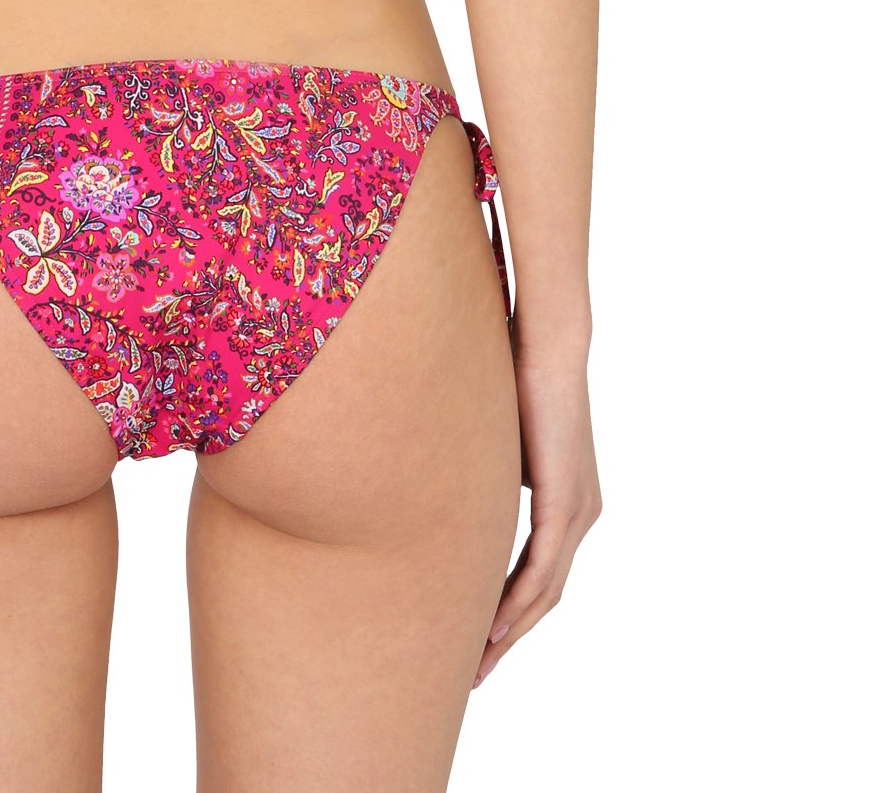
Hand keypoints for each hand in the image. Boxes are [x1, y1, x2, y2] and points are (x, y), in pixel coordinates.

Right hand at [475, 325, 600, 686]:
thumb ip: (475, 470)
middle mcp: (582, 513)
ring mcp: (579, 511)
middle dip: (507, 636)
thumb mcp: (490, 439)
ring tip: (477, 664)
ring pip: (545, 592)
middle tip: (474, 672)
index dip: (507, 608)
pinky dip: (518, 603)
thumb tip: (433, 481)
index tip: (474, 637)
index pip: (537, 571)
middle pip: (544, 595)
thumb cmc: (512, 374)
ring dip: (510, 632)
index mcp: (566, 500)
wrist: (545, 343)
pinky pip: (542, 569)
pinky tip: (493, 628)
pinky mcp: (566, 504)